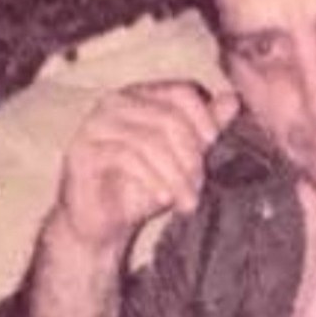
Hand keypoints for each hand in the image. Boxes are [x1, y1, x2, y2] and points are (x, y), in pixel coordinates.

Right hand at [52, 80, 239, 251]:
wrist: (104, 225)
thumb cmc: (144, 187)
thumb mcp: (183, 158)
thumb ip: (206, 128)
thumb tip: (233, 99)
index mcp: (142, 95)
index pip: (182, 91)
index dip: (204, 118)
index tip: (214, 146)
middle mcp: (116, 102)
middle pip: (169, 117)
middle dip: (190, 156)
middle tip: (198, 188)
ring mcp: (95, 124)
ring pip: (150, 140)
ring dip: (175, 175)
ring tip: (186, 201)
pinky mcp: (82, 150)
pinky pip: (127, 157)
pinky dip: (153, 180)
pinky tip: (164, 199)